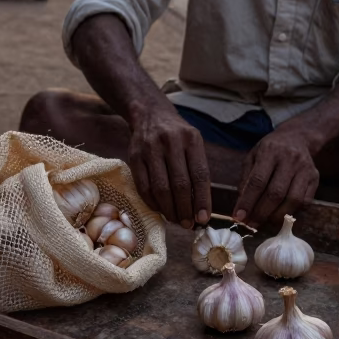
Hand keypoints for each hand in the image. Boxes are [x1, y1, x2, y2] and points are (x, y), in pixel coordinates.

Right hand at [128, 102, 210, 227]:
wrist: (150, 114)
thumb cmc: (177, 135)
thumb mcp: (193, 143)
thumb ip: (197, 169)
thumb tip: (201, 207)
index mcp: (191, 139)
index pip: (200, 174)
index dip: (203, 200)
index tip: (204, 218)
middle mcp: (171, 142)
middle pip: (180, 184)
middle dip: (185, 209)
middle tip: (188, 224)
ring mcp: (150, 149)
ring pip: (161, 188)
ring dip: (169, 210)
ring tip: (176, 220)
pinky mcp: (134, 156)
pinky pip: (143, 187)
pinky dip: (152, 203)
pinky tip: (160, 209)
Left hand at [233, 127, 319, 225]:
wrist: (297, 137)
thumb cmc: (270, 150)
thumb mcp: (253, 156)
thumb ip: (246, 179)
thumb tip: (242, 206)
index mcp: (270, 151)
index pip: (258, 181)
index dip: (248, 202)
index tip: (239, 217)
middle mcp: (290, 159)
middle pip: (276, 193)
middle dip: (261, 213)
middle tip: (251, 224)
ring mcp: (305, 169)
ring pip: (293, 200)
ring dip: (277, 216)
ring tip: (265, 222)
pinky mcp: (315, 178)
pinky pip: (305, 202)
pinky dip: (291, 212)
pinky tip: (281, 213)